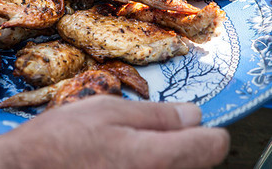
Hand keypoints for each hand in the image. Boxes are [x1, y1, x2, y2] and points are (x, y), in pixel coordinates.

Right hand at [0, 95, 229, 168]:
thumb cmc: (59, 142)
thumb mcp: (105, 111)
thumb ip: (156, 115)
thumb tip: (194, 114)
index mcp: (158, 158)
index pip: (214, 144)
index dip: (202, 129)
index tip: (186, 124)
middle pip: (200, 164)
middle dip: (181, 146)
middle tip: (143, 137)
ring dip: (164, 162)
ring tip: (125, 155)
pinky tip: (117, 166)